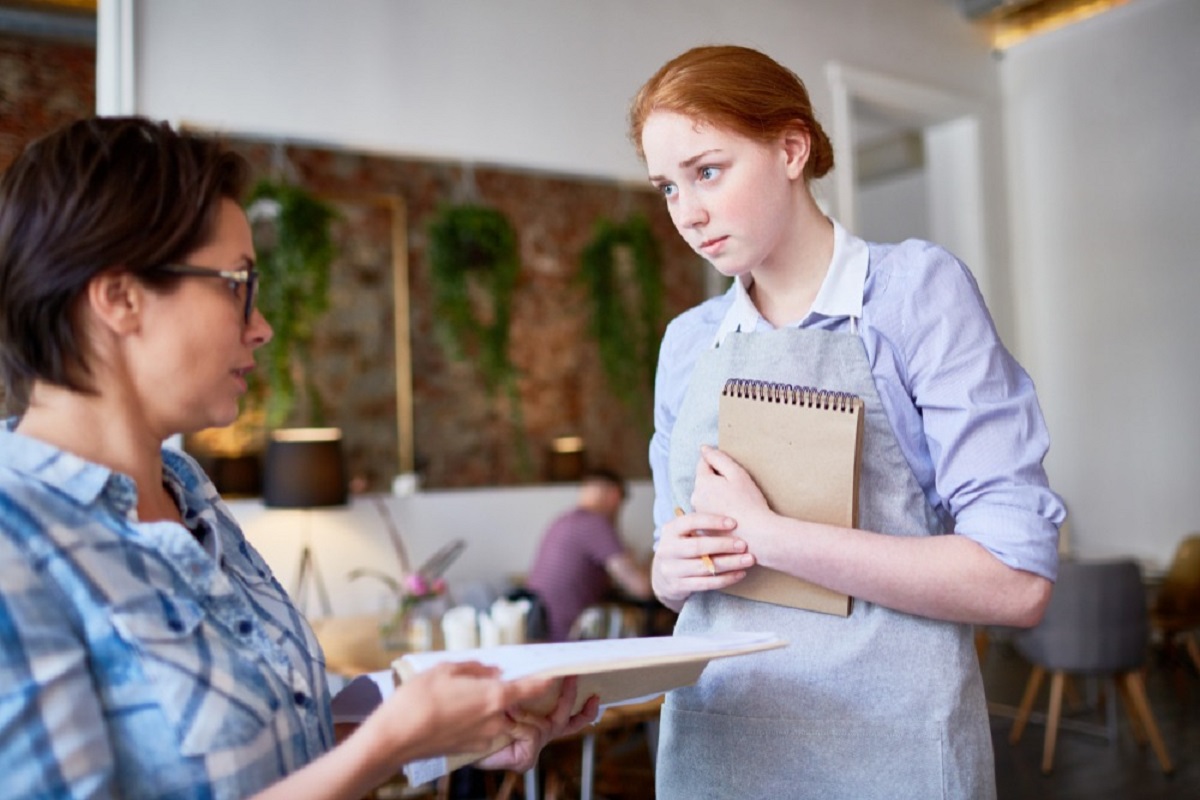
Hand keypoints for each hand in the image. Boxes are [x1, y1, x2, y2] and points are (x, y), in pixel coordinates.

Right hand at [358, 661, 557, 765]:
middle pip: (512, 703)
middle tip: (484, 680)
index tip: (557, 672)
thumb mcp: (446, 669)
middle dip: (504, 691)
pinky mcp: (471, 748)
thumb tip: (491, 671)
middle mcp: (496, 720)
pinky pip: (483, 729)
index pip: (532, 687)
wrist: (395, 739)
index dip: (546, 678)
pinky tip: (453, 710)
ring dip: (487, 705)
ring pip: (496, 716)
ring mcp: (484, 737)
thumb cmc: (418, 700)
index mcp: (495, 697)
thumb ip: (475, 668)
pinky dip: (476, 719)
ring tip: (460, 695)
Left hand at [475, 676, 600, 771]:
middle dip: (570, 695)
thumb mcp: (505, 699)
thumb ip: (521, 688)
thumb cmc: (482, 720)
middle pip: (565, 719)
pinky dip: (518, 726)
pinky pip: (530, 733)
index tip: (595, 696)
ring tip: (508, 709)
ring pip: (544, 725)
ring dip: (525, 714)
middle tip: (572, 676)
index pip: (570, 717)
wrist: (462, 742)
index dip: (586, 711)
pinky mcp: (527, 758)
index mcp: (541, 723)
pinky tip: (507, 722)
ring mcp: (535, 747)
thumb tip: (534, 672)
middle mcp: (542, 735)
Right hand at [652, 506, 753, 610]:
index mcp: (670, 530)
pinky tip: (740, 574)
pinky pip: (706, 583)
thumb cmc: (683, 546)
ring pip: (704, 567)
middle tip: (744, 544)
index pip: (691, 521)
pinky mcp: (678, 586)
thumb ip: (699, 523)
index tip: (734, 522)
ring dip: (729, 563)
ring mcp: (671, 569)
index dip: (712, 521)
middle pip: (698, 546)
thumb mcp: (684, 532)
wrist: (664, 576)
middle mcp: (667, 549)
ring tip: (748, 560)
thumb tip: (729, 500)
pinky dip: (725, 579)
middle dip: (723, 545)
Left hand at [691, 445, 772, 535]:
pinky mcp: (704, 529)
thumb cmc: (750, 502)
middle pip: (704, 481)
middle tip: (738, 491)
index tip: (732, 474)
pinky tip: (733, 518)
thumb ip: (718, 458)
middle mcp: (695, 498)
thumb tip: (704, 448)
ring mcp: (698, 515)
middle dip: (717, 482)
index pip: (703, 463)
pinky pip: (709, 514)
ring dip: (717, 497)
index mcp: (702, 483)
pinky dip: (718, 512)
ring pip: (706, 498)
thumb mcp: (736, 474)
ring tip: (736, 505)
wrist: (756, 535)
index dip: (719, 464)